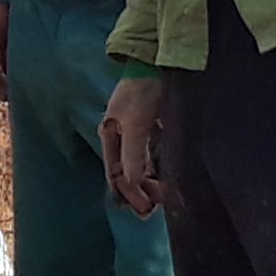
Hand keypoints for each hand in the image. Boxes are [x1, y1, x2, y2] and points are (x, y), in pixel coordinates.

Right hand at [97, 74, 167, 214]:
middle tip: (152, 210)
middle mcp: (121, 137)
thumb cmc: (142, 92)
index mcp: (110, 135)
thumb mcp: (136, 124)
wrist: (157, 64)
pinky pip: (151, 156)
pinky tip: (164, 180)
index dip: (127, 193)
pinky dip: (156, 169)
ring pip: (140, 165)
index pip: (115, 173)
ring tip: (161, 199)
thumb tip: (131, 183)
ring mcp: (137, 132)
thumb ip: (133, 154)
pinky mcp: (152, 127)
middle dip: (138, 192)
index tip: (142, 210)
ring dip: (148, 183)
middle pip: (127, 172)